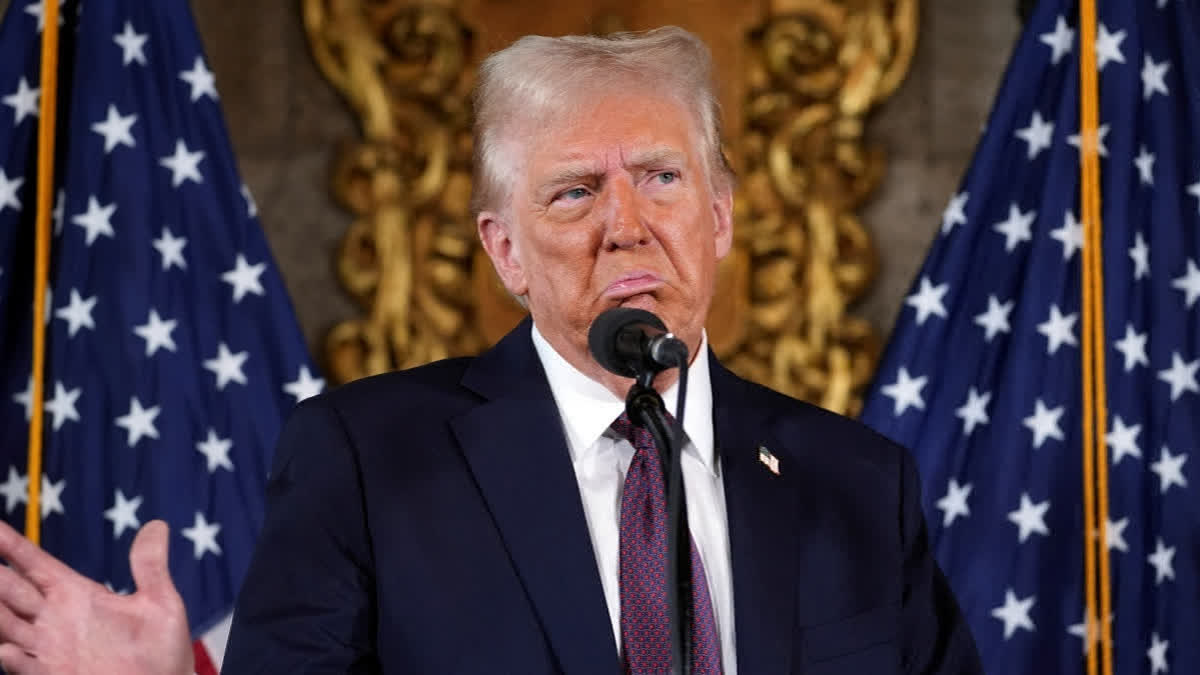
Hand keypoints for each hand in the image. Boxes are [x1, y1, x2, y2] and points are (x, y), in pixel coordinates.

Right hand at [0, 519, 193, 674]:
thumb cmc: (162, 653)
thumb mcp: (160, 604)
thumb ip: (149, 566)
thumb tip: (157, 525)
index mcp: (77, 596)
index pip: (35, 565)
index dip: (12, 546)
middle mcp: (56, 621)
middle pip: (11, 590)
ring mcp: (50, 650)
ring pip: (7, 625)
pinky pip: (26, 666)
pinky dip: (14, 658)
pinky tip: (7, 648)